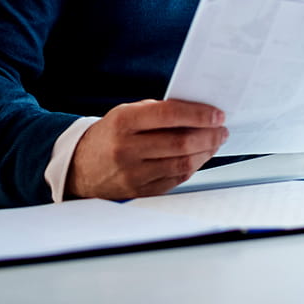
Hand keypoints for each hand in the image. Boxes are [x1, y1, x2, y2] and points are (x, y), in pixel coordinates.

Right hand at [66, 99, 227, 199]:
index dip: (198, 114)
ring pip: (182, 164)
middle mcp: (126, 149)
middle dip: (209, 135)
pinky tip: (200, 157)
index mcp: (123, 122)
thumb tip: (198, 112)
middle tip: (222, 129)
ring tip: (215, 142)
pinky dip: (193, 167)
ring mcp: (132, 174)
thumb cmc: (111, 135)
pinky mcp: (139, 192)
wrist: (80, 167)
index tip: (218, 114)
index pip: (169, 115)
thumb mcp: (127, 113)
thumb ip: (159, 111)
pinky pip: (175, 180)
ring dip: (205, 152)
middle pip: (180, 143)